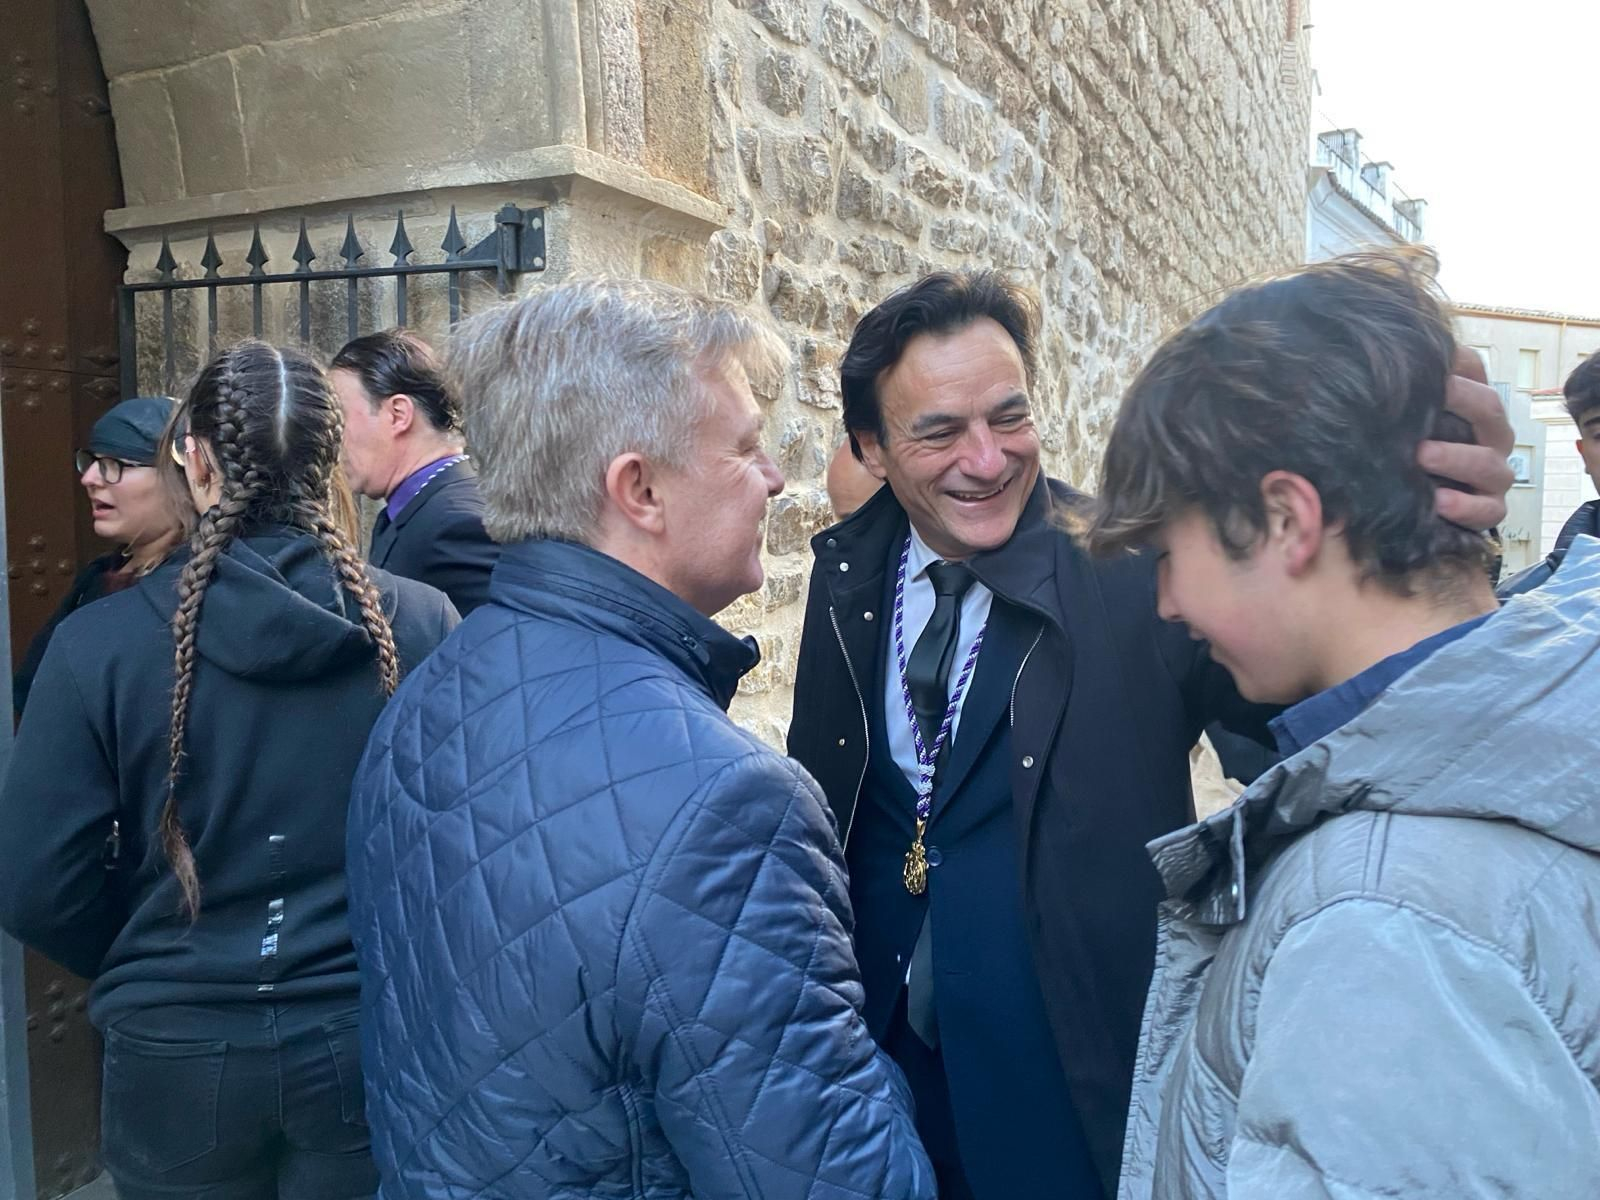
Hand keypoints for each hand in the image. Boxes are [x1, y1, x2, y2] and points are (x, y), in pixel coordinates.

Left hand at [1418, 348, 1512, 531]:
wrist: (1414, 505)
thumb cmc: (1409, 449)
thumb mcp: (1404, 416)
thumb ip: (1406, 389)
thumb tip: (1395, 353)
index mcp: (1473, 407)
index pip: (1475, 373)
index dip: (1456, 365)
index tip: (1427, 363)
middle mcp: (1490, 437)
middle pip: (1490, 409)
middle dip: (1460, 401)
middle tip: (1427, 401)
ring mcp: (1493, 475)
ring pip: (1489, 463)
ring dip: (1456, 458)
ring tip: (1421, 456)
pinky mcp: (1488, 510)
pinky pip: (1489, 510)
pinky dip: (1466, 506)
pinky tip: (1439, 501)